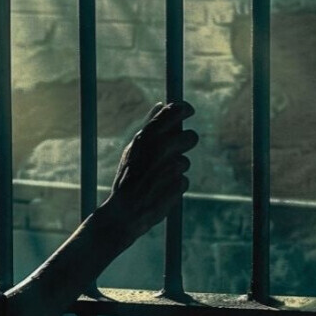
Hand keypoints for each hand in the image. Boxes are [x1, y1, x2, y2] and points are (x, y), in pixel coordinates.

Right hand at [99, 101, 197, 243]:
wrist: (125, 211)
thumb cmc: (127, 177)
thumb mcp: (133, 148)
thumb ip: (150, 125)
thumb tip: (161, 104)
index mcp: (147, 135)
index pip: (175, 111)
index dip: (185, 108)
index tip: (188, 111)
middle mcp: (161, 147)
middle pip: (190, 137)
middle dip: (185, 144)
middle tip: (174, 151)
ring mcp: (171, 166)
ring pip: (186, 161)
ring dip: (176, 169)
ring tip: (157, 178)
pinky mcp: (179, 183)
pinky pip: (184, 180)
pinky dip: (175, 185)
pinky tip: (160, 190)